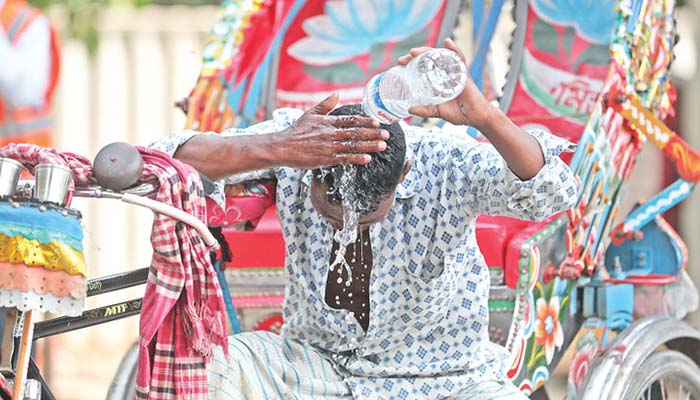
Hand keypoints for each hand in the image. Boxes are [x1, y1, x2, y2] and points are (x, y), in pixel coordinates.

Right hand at [270, 93, 388, 168]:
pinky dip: (356, 158)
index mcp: (327, 122)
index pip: (350, 120)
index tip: (377, 123)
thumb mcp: (310, 114)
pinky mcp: (325, 159)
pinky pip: (344, 159)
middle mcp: (330, 133)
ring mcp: (328, 147)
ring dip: (369, 146)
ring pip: (352, 145)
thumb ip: (325, 105)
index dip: (365, 122)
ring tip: (382, 146)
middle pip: (355, 133)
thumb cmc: (296, 131)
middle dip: (372, 134)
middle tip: (386, 135)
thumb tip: (336, 94)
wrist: (282, 147)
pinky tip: (367, 159)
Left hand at [398, 38, 495, 128]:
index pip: (424, 67)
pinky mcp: (464, 74)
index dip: (412, 64)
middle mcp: (446, 74)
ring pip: (440, 57)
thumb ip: (425, 110)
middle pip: (429, 60)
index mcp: (439, 81)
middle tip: (402, 59)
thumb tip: (409, 109)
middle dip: (415, 57)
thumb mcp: (438, 112)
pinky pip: (460, 59)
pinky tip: (447, 42)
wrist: (476, 118)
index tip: (400, 64)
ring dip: (427, 52)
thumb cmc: (461, 113)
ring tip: (414, 52)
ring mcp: (455, 72)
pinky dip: (454, 49)